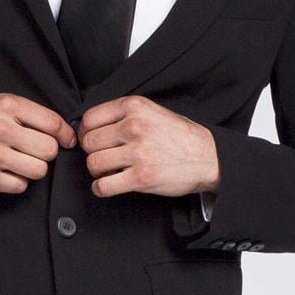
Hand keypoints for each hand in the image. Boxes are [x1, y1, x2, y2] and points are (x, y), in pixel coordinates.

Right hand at [0, 93, 76, 193]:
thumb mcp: (0, 103)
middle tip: (35, 150)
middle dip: (47, 152)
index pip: (52, 123)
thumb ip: (29, 113)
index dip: (66, 135)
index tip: (67, 140)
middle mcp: (1, 129)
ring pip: (39, 170)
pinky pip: (20, 185)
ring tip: (21, 161)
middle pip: (49, 149)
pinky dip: (18, 181)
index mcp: (8, 106)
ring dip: (34, 168)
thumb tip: (62, 131)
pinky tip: (8, 171)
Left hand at [76, 95, 219, 198]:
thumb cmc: (181, 135)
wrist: (208, 157)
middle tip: (103, 156)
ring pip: (94, 163)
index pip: (90, 118)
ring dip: (98, 171)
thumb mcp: (153, 111)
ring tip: (109, 171)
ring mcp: (138, 152)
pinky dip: (101, 188)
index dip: (86, 132)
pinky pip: (104, 185)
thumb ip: (124, 114)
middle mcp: (134, 126)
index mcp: (135, 106)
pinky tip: (108, 185)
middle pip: (89, 142)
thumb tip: (91, 126)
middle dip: (92, 152)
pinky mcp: (141, 177)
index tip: (90, 140)